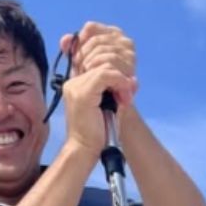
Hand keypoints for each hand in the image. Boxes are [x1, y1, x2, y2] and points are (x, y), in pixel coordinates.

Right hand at [58, 23, 137, 157]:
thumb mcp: (110, 105)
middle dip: (120, 71)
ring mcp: (76, 86)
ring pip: (104, 66)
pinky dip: (119, 83)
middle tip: (128, 91)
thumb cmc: (98, 131)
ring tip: (126, 97)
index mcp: (76, 81)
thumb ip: (117, 89)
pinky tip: (124, 97)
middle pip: (100, 57)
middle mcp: (73, 80)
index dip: (113, 63)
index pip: (93, 56)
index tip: (125, 82)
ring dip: (121, 79)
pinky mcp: (83, 93)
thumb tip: (132, 78)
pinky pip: (105, 75)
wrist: (85, 149)